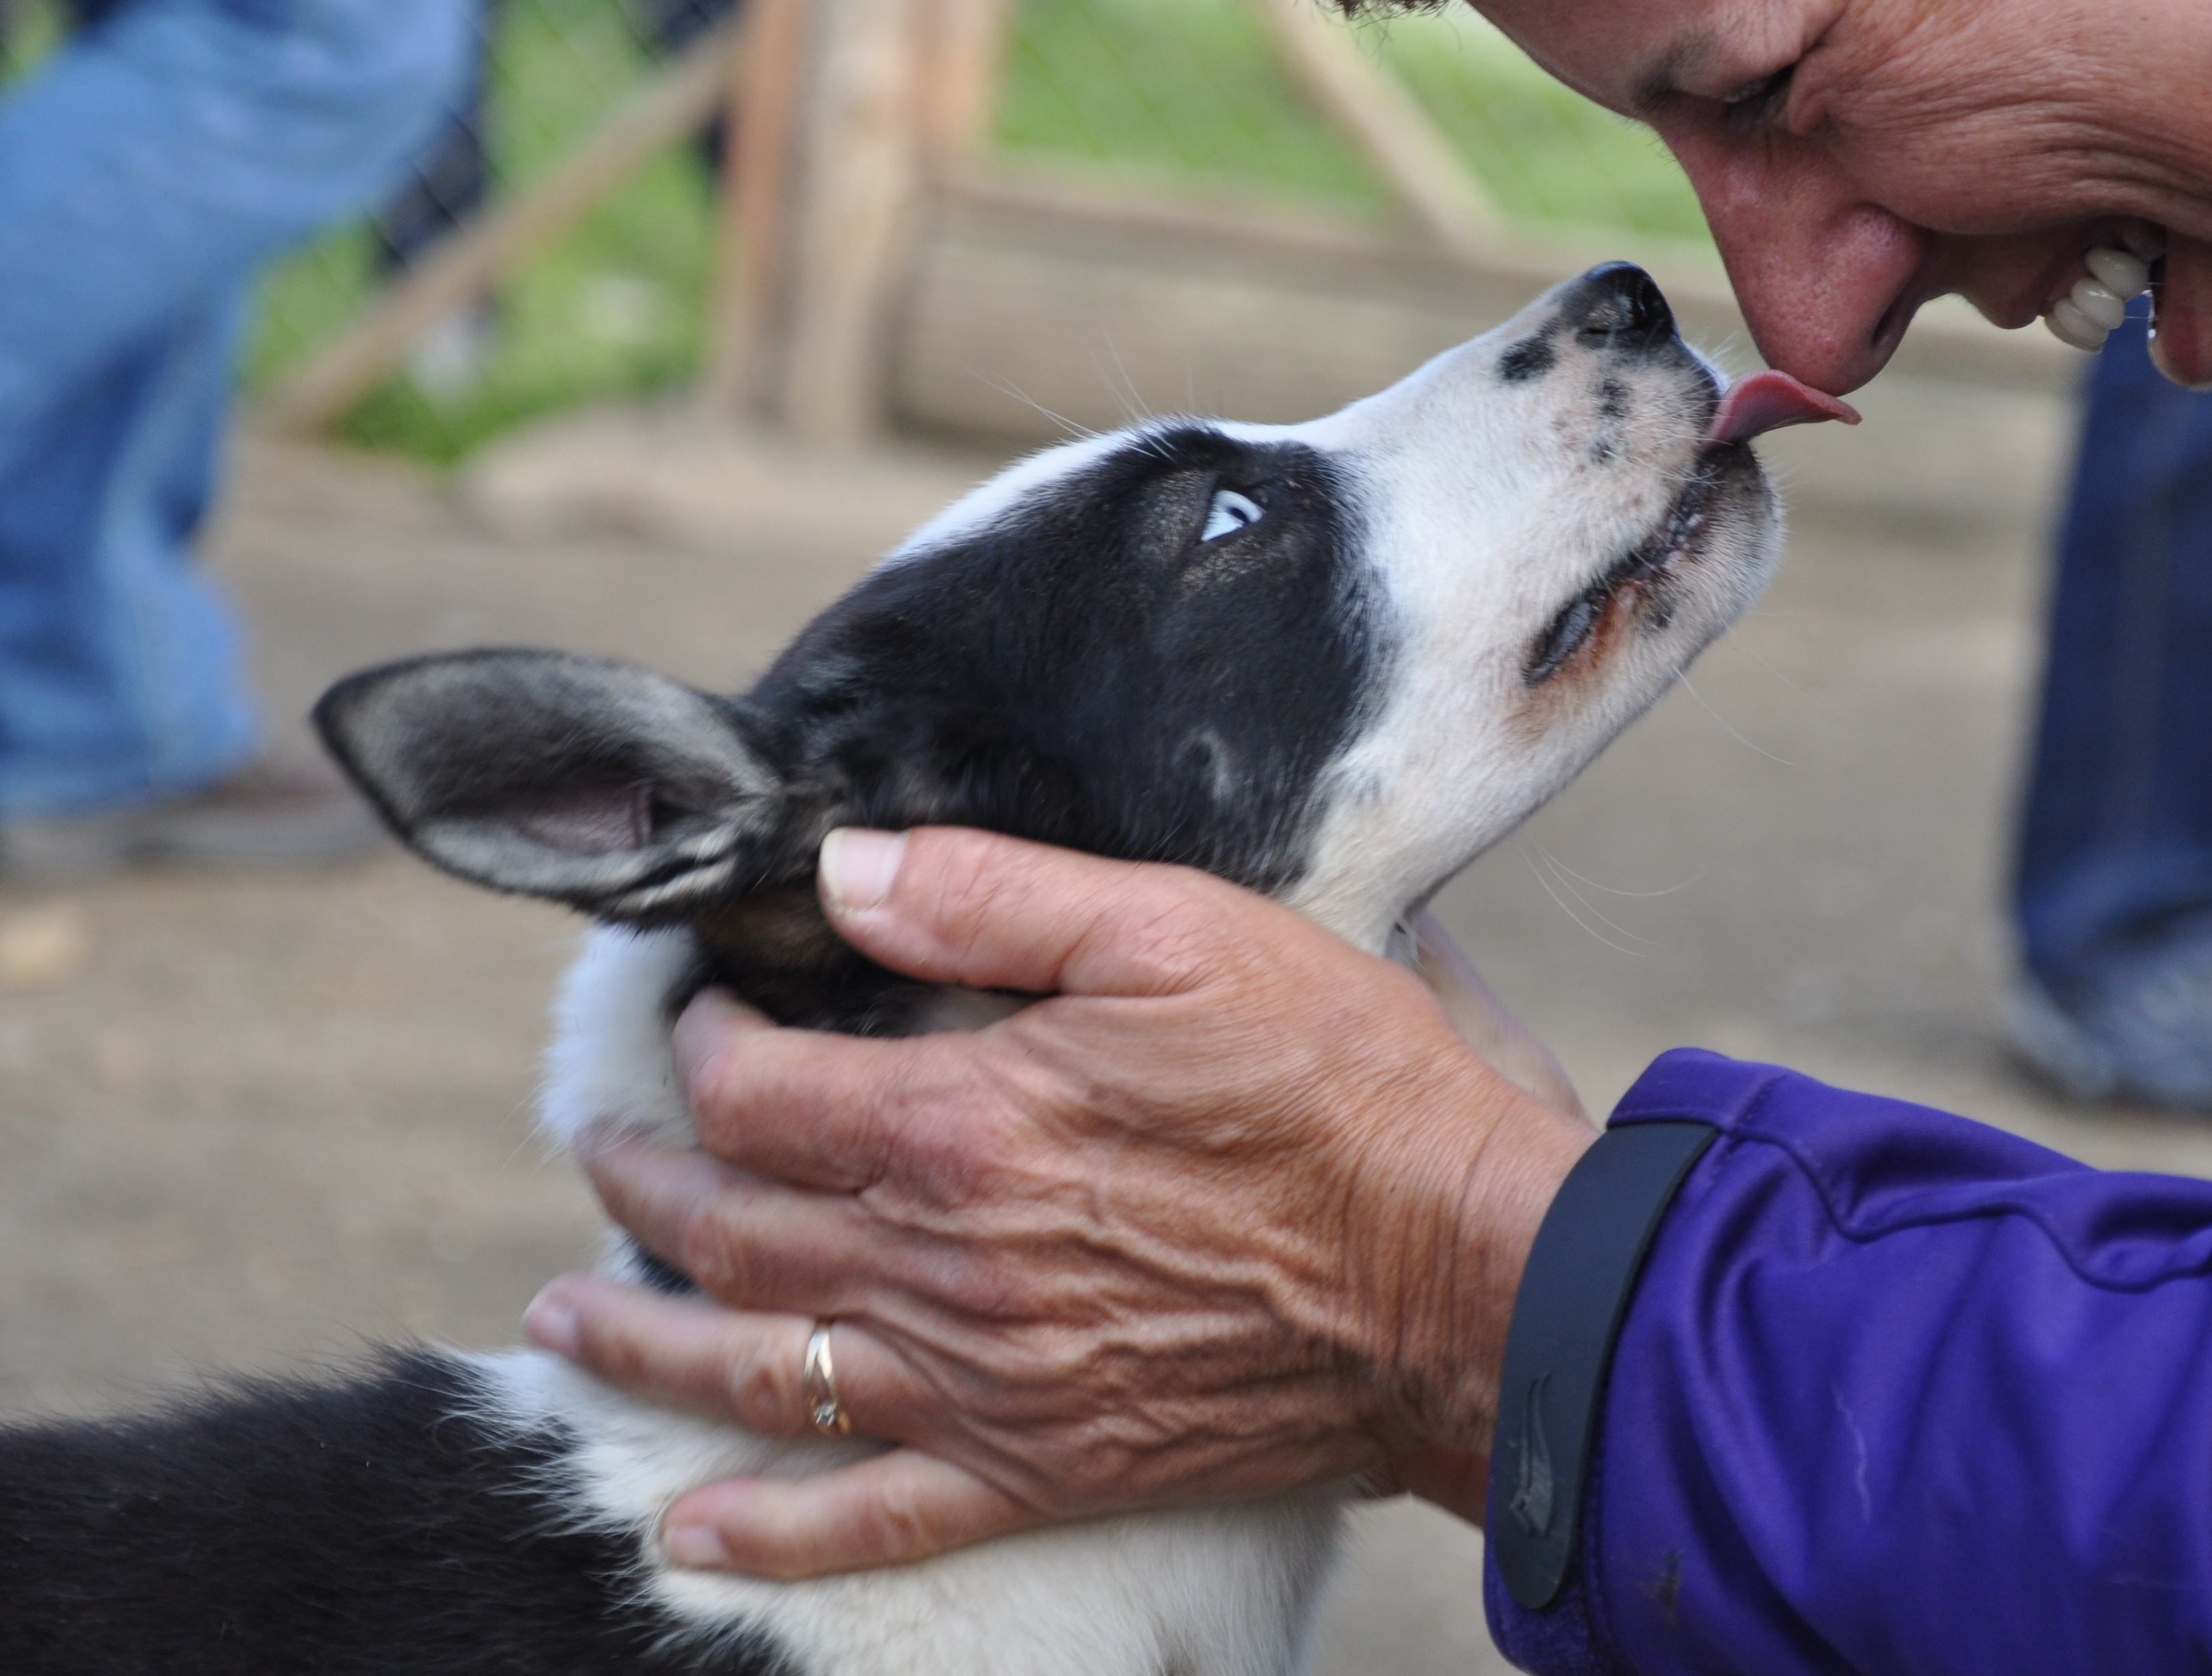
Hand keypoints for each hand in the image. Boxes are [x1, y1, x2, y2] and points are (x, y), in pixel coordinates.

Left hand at [520, 827, 1594, 1578]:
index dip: (707, 1045)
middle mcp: (941, 1267)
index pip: (763, 1091)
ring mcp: (983, 1382)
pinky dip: (767, 1532)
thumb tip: (847, 874)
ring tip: (559, 1319)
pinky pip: (871, 1519)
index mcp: (963, 1126)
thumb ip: (999, 896)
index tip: (705, 1013)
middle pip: (730, 1229)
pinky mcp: (1043, 1466)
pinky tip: (685, 1528)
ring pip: (760, 1368)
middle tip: (601, 1147)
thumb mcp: (1182, 933)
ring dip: (642, 1342)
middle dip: (643, 1179)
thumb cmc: (1338, 1089)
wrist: (1457, 1274)